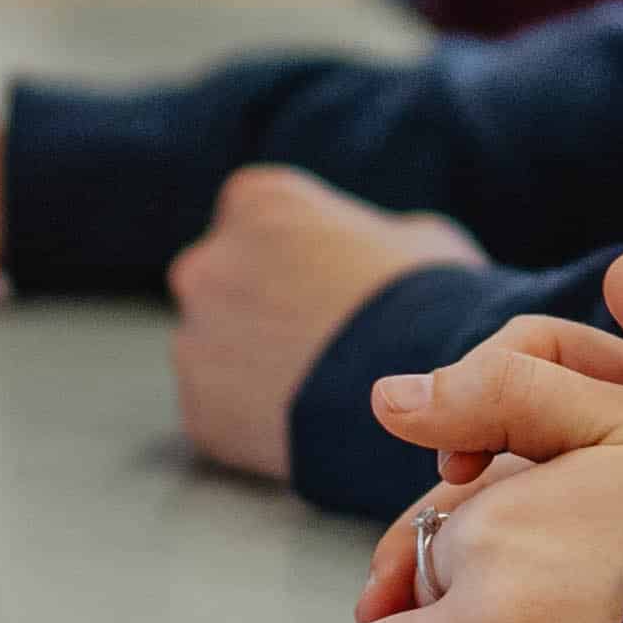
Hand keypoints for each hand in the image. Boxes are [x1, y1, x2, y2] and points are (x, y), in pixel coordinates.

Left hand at [168, 166, 483, 478]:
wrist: (423, 400)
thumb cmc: (427, 303)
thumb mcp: (415, 238)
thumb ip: (365, 236)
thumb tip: (368, 254)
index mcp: (259, 202)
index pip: (260, 214)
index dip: (301, 249)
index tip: (332, 279)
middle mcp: (207, 262)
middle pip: (225, 278)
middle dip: (263, 302)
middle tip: (324, 336)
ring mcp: (195, 338)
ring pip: (216, 345)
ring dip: (252, 359)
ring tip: (319, 384)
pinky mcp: (197, 406)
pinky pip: (220, 405)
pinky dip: (251, 414)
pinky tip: (304, 419)